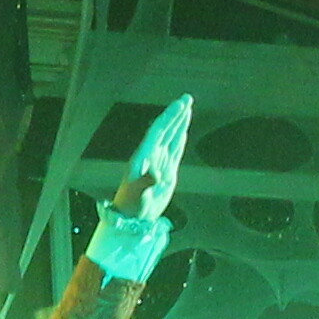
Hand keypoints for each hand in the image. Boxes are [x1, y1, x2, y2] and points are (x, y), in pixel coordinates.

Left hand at [112, 92, 192, 218]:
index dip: (169, 118)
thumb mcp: (139, 201)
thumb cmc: (133, 210)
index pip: (158, 132)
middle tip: (187, 98)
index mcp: (143, 158)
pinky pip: (174, 151)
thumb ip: (145, 189)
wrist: (131, 219)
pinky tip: (183, 130)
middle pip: (164, 130)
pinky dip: (179, 139)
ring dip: (179, 123)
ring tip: (187, 107)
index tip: (180, 105)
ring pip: (170, 138)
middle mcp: (150, 157)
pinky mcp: (165, 171)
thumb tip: (154, 179)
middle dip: (175, 114)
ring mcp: (158, 163)